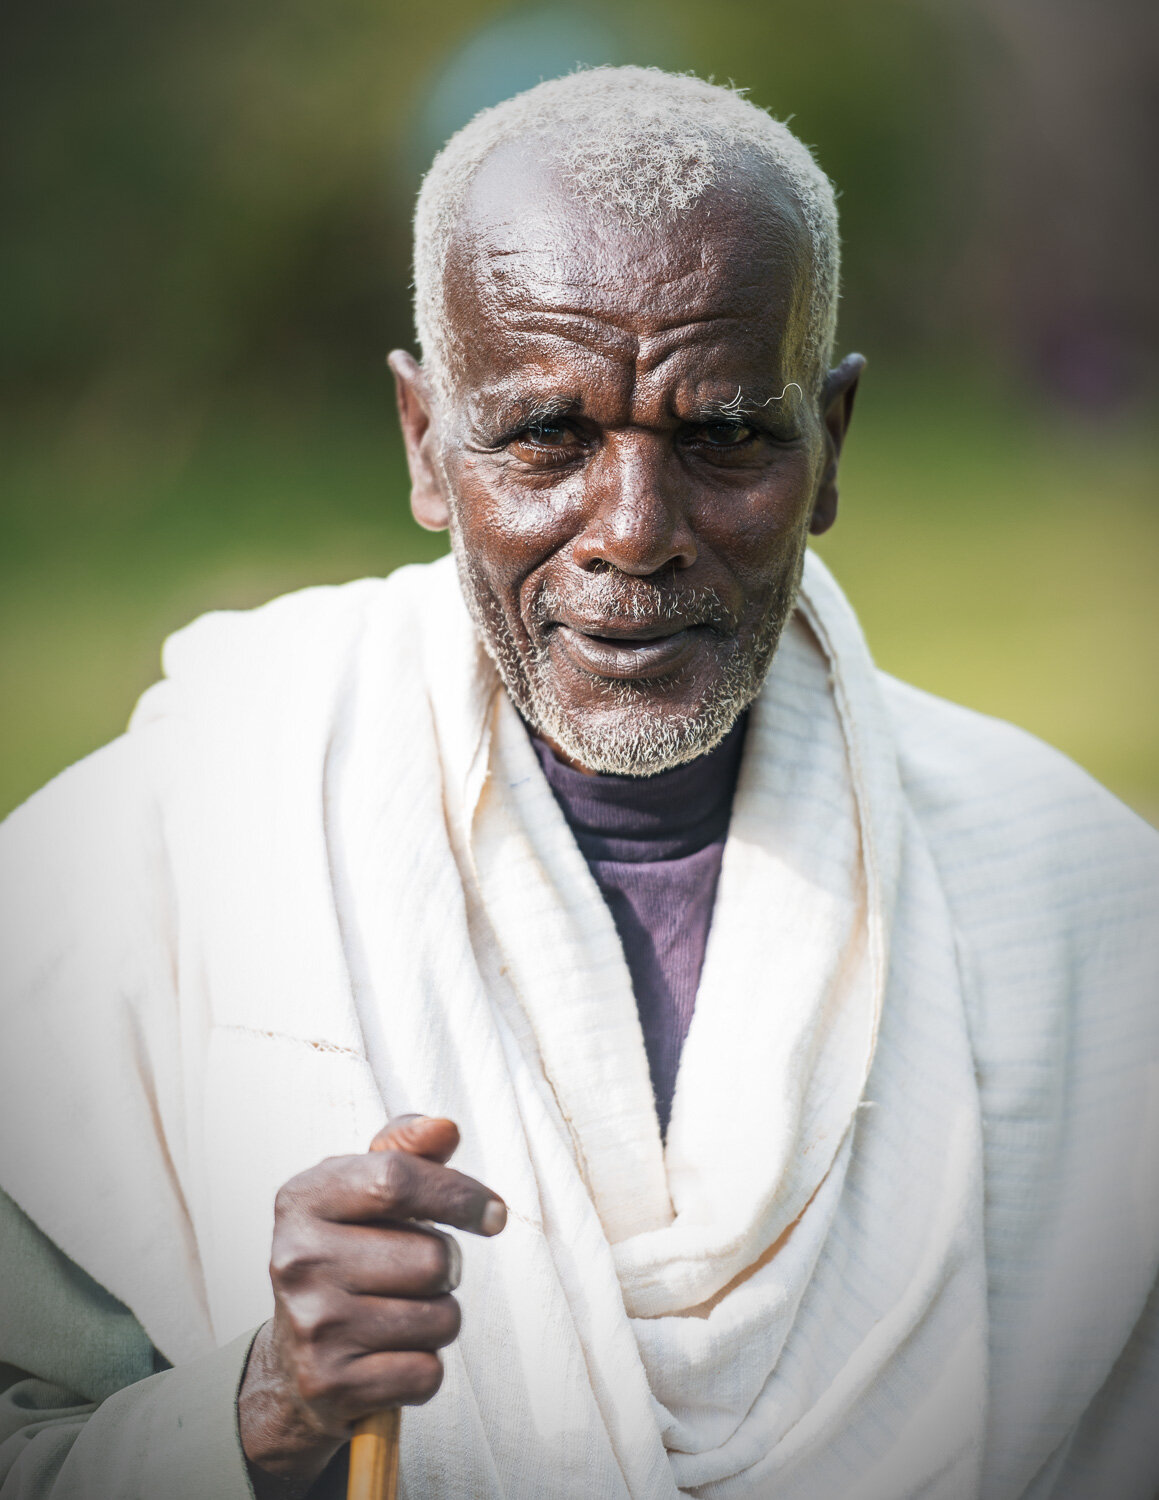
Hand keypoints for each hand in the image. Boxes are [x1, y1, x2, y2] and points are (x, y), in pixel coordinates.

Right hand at [238, 1115, 505, 1496]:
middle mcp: (298, 1258)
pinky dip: (424, 1368)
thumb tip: (445, 1129)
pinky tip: (388, 1357)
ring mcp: (312, 1325)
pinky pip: (427, 1372)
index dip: (460, 1194)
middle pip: (432, 1257)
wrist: (291, 1362)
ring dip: (439, 1318)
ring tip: (399, 1314)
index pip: (397, 1178)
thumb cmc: (346, 1257)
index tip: (494, 1214)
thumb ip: (406, 1151)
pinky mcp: (329, 1383)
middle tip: (415, 1274)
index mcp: (302, 1198)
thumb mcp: (361, 1193)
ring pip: (440, 1318)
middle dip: (446, 1268)